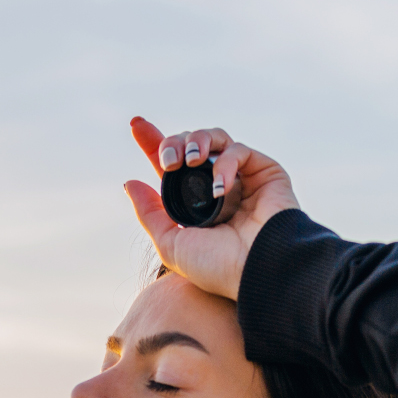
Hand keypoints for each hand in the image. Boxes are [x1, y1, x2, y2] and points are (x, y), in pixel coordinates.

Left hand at [123, 118, 300, 301]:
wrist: (256, 272)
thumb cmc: (217, 267)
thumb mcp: (171, 244)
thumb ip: (150, 214)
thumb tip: (131, 183)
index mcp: (197, 205)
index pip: (174, 167)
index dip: (155, 144)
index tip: (136, 125)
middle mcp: (219, 188)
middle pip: (192, 147)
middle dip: (174, 143)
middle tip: (169, 161)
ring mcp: (244, 179)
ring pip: (216, 139)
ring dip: (197, 141)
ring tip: (192, 160)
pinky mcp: (267, 173)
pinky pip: (240, 151)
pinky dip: (226, 162)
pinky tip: (220, 188)